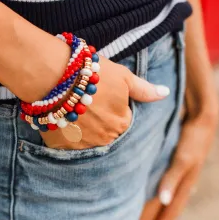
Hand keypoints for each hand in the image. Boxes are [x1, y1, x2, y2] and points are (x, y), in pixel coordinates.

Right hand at [40, 55, 169, 149]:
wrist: (53, 75)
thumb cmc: (92, 73)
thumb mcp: (123, 77)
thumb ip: (144, 90)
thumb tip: (165, 93)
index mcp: (122, 123)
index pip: (123, 119)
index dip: (112, 104)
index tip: (102, 94)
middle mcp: (105, 138)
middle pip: (106, 130)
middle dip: (99, 118)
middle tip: (86, 100)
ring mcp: (82, 144)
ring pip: (87, 137)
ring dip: (83, 127)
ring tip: (71, 105)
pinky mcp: (61, 146)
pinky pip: (67, 142)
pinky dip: (65, 132)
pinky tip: (60, 115)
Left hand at [154, 101, 218, 219]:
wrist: (204, 118)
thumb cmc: (193, 139)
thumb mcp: (183, 159)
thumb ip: (172, 178)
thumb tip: (163, 201)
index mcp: (187, 182)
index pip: (174, 208)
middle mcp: (187, 179)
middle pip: (175, 205)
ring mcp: (185, 171)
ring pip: (174, 195)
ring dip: (167, 208)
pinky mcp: (181, 161)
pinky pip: (172, 182)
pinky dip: (167, 192)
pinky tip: (165, 193)